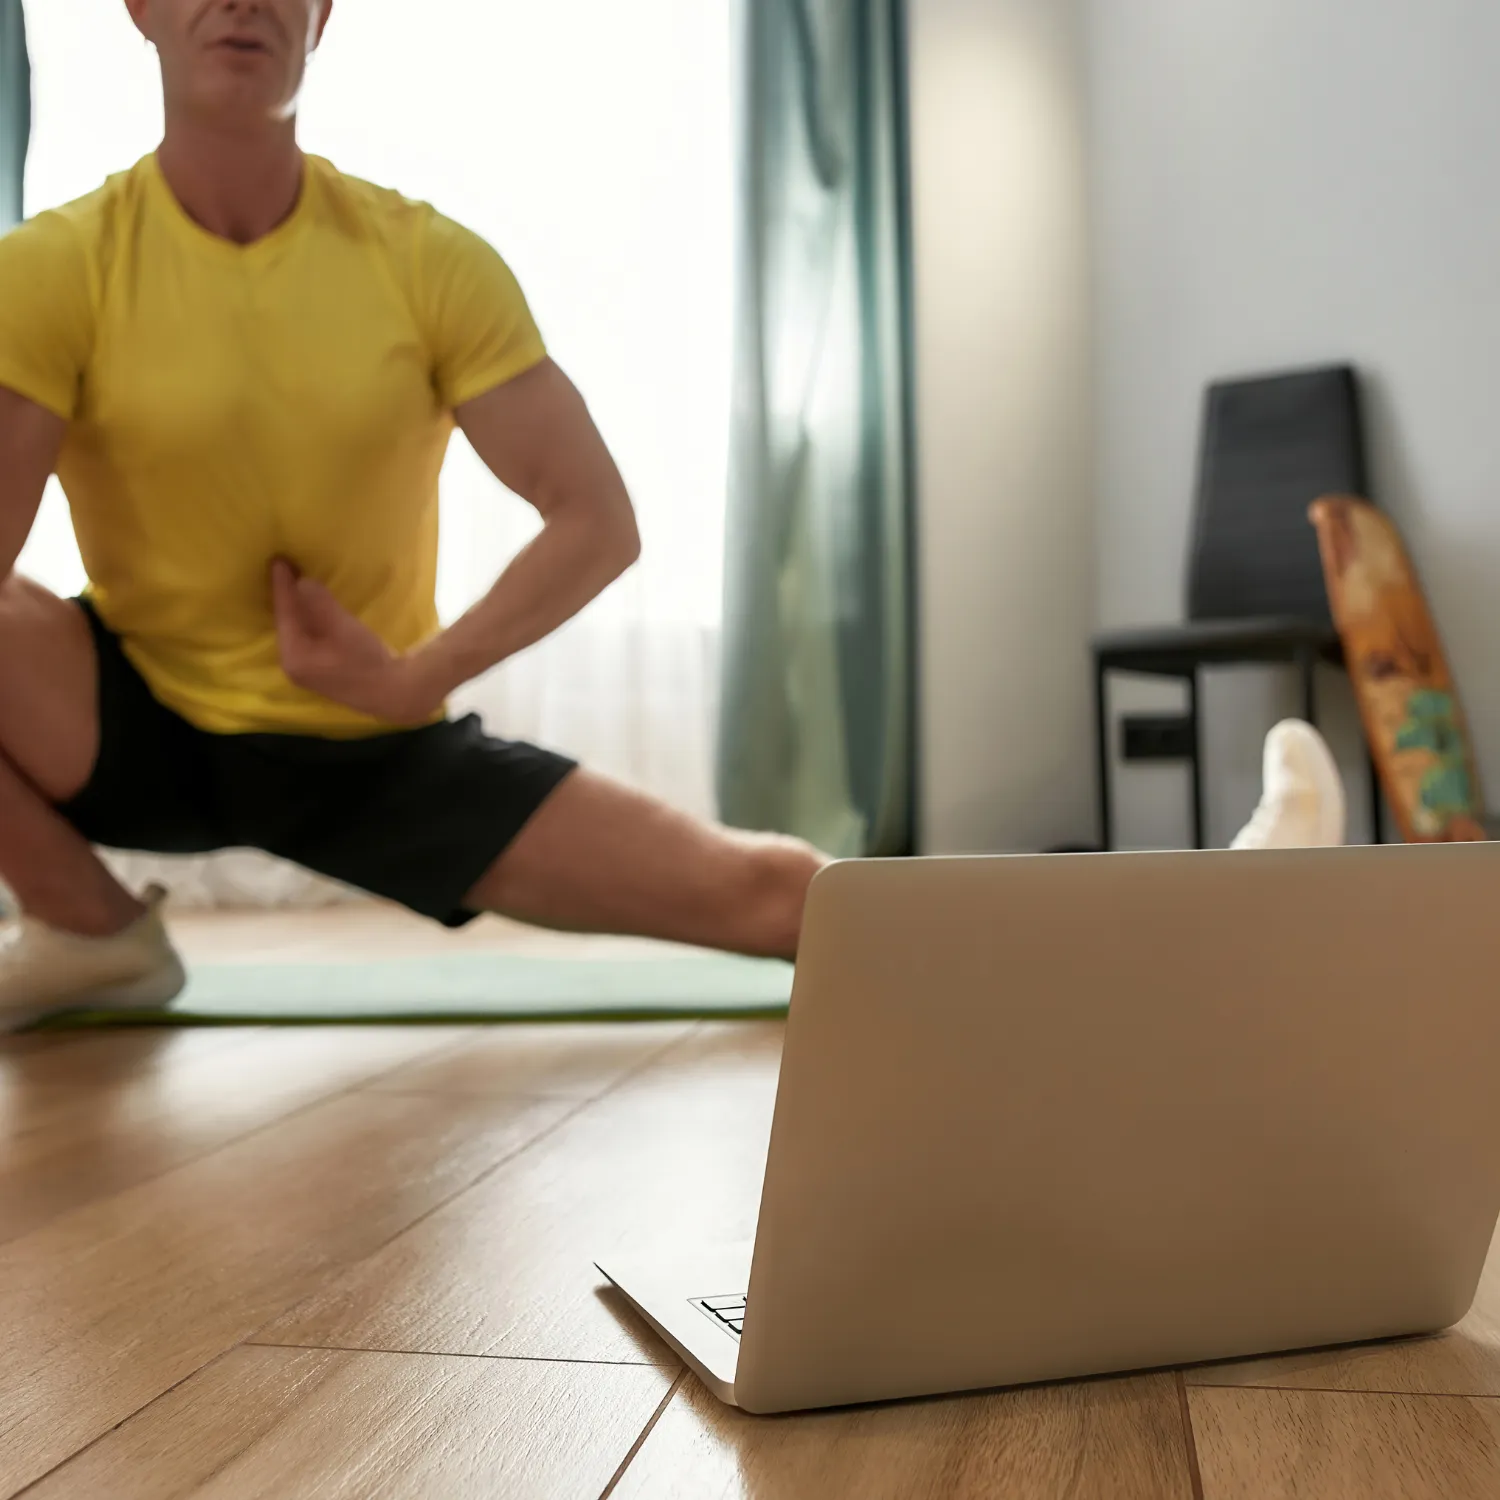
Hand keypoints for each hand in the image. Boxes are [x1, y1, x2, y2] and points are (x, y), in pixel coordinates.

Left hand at [270, 559, 444, 724]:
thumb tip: (301, 581)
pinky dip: (308, 619)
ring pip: (297, 630)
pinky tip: (312, 608)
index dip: (282, 586)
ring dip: (298, 607)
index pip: (284, 613)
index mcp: (293, 656)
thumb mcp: (343, 629)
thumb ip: (320, 604)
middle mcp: (293, 664)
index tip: (278, 560)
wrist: (394, 692)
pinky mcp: (320, 669)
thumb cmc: (368, 661)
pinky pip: (307, 637)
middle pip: (287, 623)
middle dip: (286, 596)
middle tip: (285, 567)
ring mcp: (306, 669)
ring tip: (297, 582)